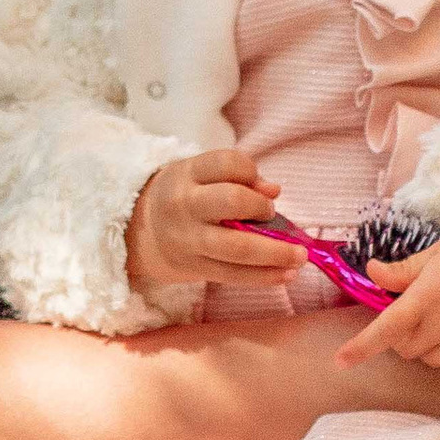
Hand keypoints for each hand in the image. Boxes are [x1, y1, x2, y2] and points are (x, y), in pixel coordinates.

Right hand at [125, 146, 278, 297]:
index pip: (227, 163)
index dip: (252, 173)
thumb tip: (274, 190)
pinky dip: (264, 276)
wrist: (140, 232)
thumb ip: (238, 177)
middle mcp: (184, 205)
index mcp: (187, 174)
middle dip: (263, 208)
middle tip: (273, 216)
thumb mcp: (201, 177)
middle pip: (232, 202)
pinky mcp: (193, 268)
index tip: (261, 187)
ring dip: (276, 253)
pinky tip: (286, 274)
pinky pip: (234, 275)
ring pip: (237, 248)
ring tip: (299, 258)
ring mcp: (188, 240)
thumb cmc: (185, 198)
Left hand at [334, 226, 439, 370]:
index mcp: (426, 297)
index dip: (360, 347)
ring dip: (429, 345)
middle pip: (407, 350)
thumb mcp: (438, 253)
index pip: (385, 329)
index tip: (340, 361)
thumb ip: (403, 271)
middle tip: (419, 312)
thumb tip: (372, 272)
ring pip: (432, 359)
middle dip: (404, 336)